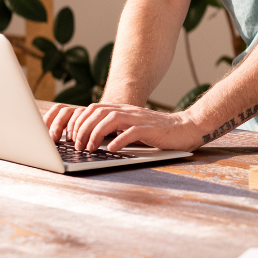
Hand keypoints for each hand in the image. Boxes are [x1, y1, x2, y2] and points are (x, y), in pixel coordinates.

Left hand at [50, 102, 203, 152]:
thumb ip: (116, 129)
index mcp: (123, 110)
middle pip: (98, 112)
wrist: (186, 128)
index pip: (94, 108)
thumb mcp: (133, 127)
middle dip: (83, 128)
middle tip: (77, 145)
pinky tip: (111, 149)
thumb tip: (92, 139)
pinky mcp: (151, 129)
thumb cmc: (158, 132)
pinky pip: (132, 132)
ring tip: (89, 148)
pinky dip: (119, 140)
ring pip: (111, 119)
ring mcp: (140, 119)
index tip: (71, 136)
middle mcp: (129, 111)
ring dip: (96, 134)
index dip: (79, 121)